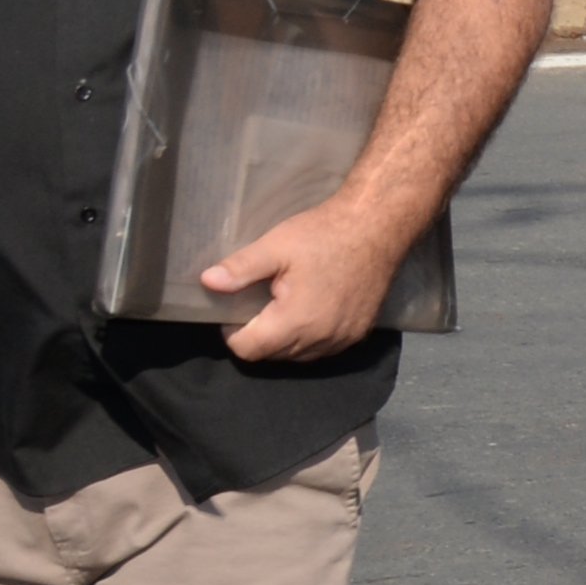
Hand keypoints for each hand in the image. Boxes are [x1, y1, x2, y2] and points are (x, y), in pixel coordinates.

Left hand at [201, 192, 422, 362]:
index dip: (232, 332)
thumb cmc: (324, 234)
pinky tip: (309, 310)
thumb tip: (207, 282)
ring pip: (297, 356)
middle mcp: (321, 339)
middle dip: (258, 335)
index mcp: (296, 321)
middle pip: (272, 355)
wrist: (377, 228)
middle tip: (258, 302)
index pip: (249, 350)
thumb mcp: (276, 246)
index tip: (235, 308)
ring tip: (283, 306)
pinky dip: (308, 338)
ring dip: (283, 339)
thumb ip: (240, 269)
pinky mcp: (358, 334)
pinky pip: (322, 349)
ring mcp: (342, 339)